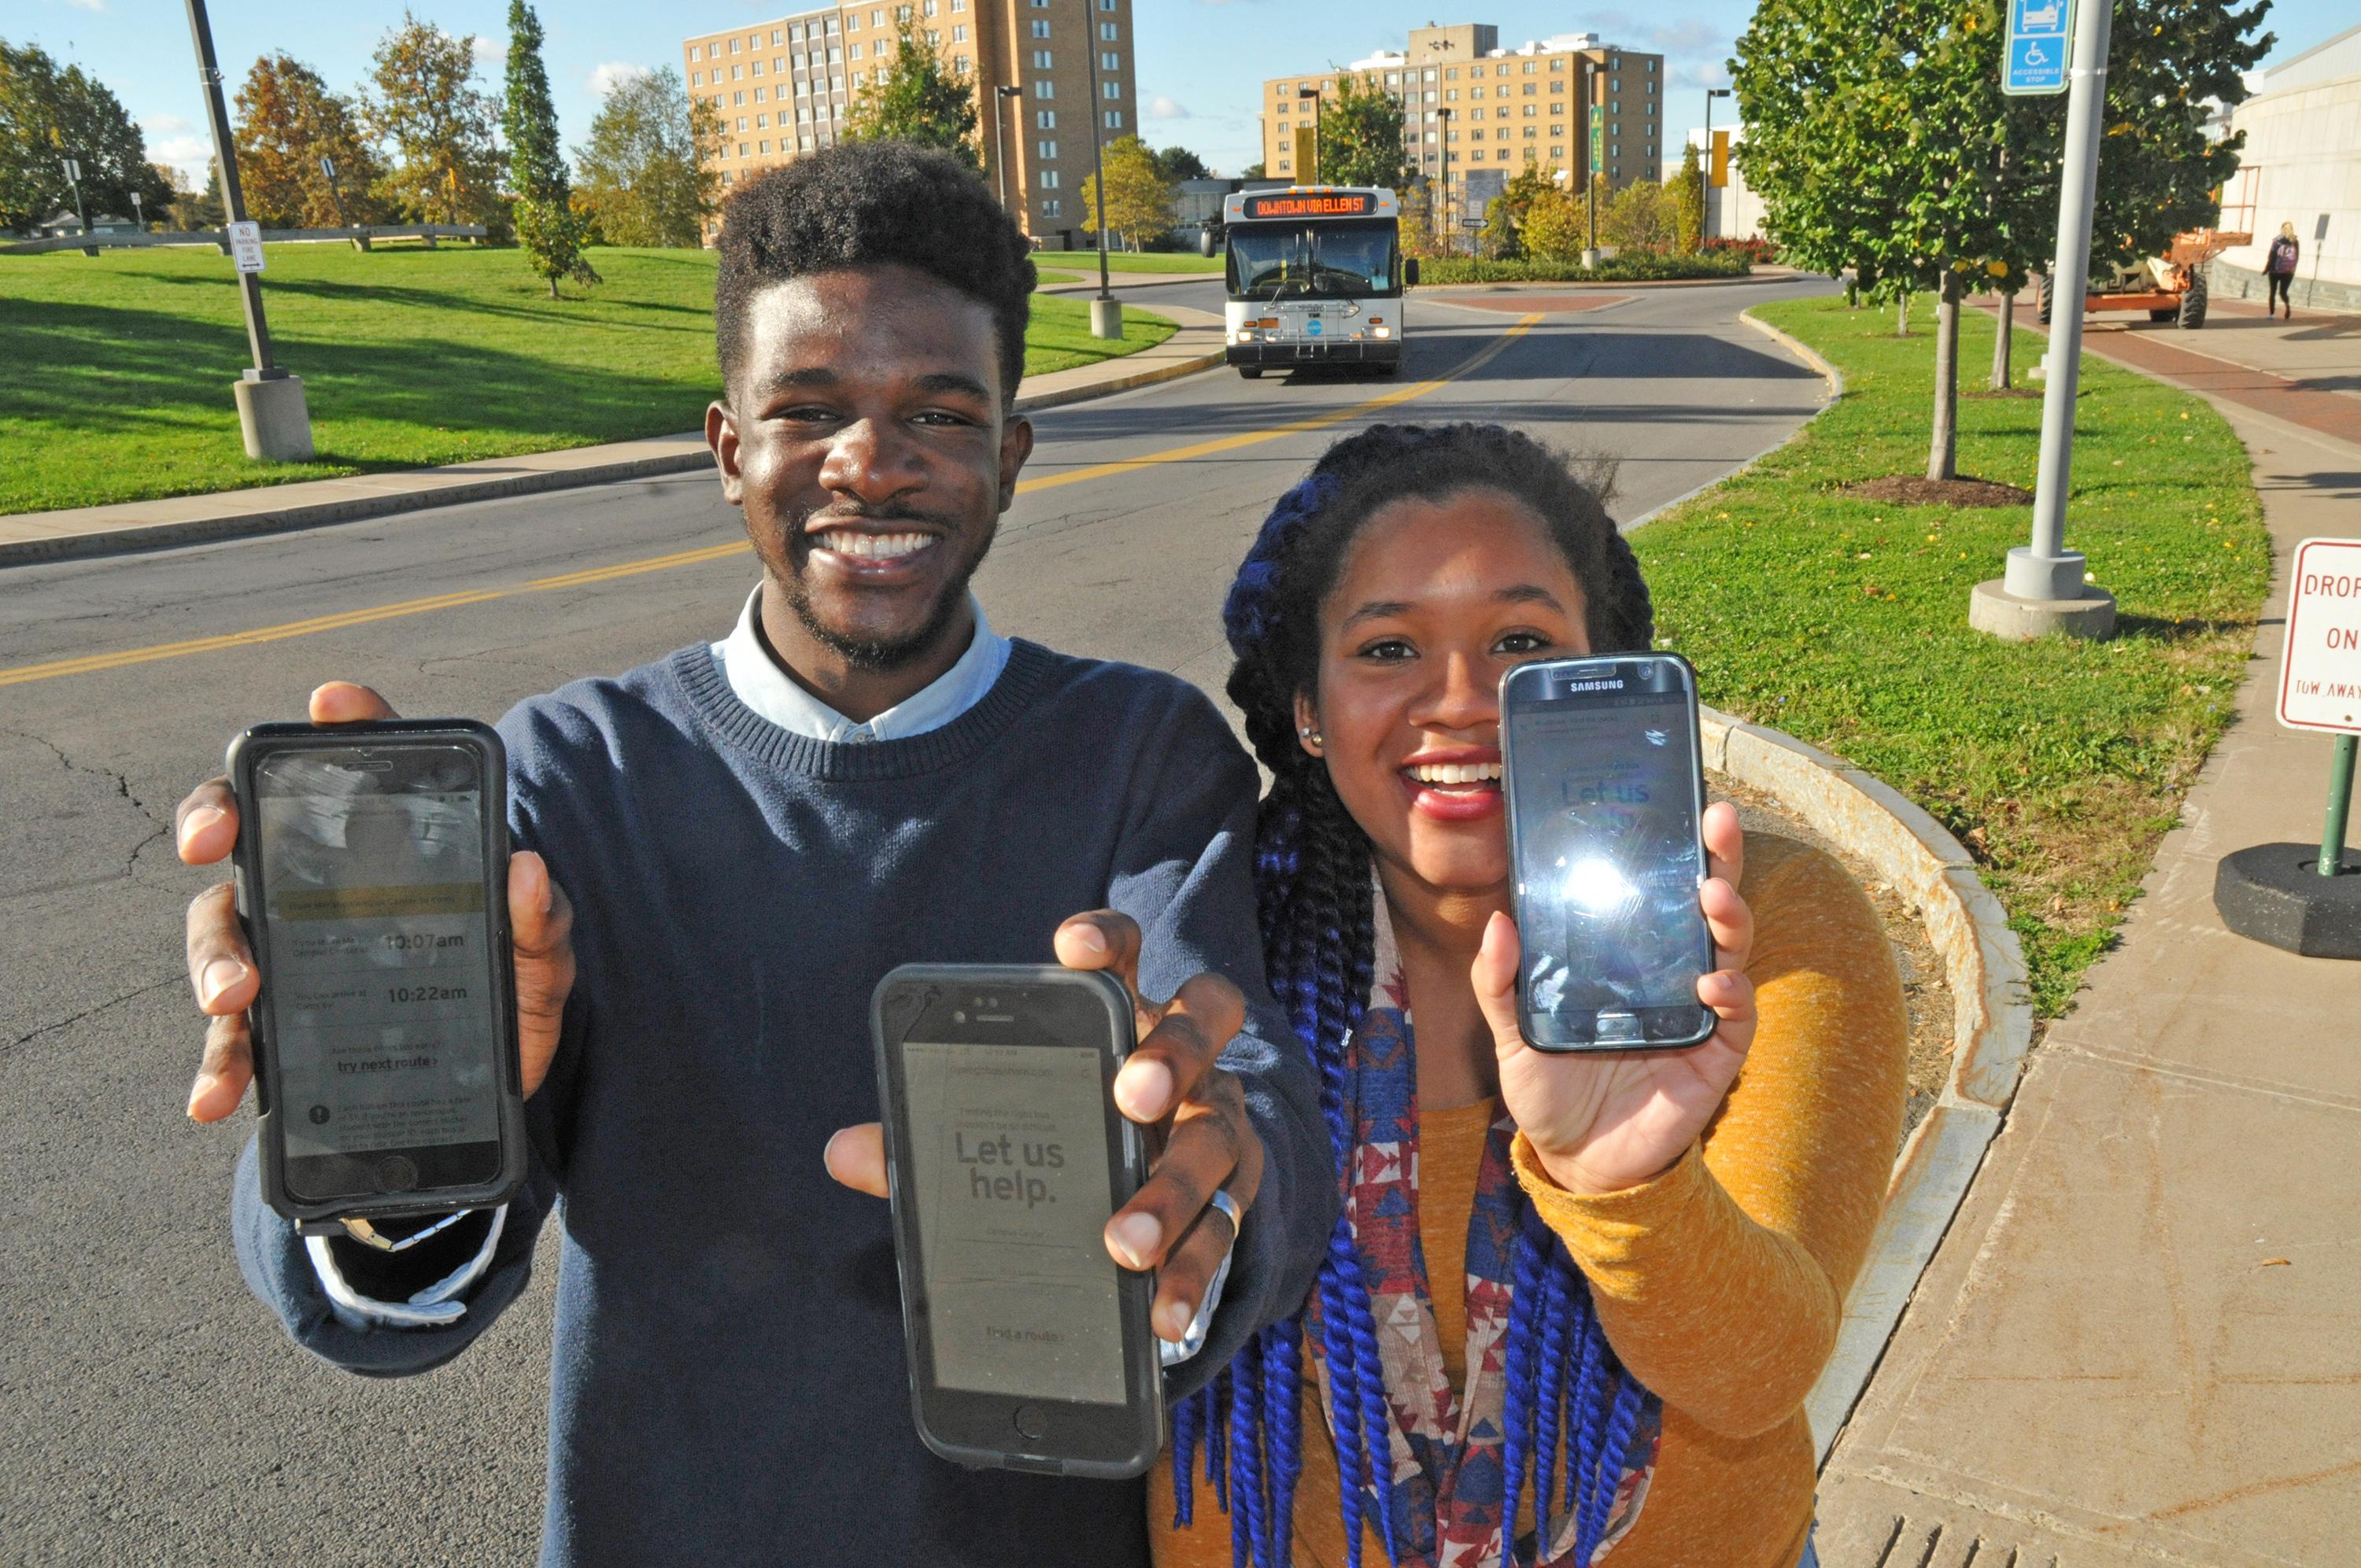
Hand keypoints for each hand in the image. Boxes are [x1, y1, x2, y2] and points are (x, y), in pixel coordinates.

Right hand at [178, 682, 575, 1122]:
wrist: (494, 1088)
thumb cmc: (514, 994)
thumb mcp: (543, 960)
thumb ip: (540, 918)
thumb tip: (527, 868)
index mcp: (392, 848)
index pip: (359, 766)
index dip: (345, 723)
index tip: (330, 701)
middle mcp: (323, 885)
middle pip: (248, 827)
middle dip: (214, 818)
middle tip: (212, 844)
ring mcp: (290, 951)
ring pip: (221, 928)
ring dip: (214, 955)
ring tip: (233, 996)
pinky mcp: (278, 1025)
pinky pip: (230, 1037)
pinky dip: (218, 1064)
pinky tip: (215, 1096)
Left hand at [824, 911, 1262, 1347]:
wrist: (1172, 1182)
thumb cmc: (1077, 1128)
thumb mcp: (1017, 1121)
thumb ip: (937, 1129)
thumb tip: (845, 1152)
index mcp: (1125, 1020)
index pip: (1123, 957)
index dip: (1105, 941)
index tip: (1071, 947)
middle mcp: (1186, 1060)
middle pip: (1200, 1029)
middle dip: (1171, 1056)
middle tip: (1131, 1096)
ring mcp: (1219, 1123)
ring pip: (1217, 1140)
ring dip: (1172, 1192)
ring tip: (1123, 1245)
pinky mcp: (1236, 1195)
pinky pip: (1225, 1232)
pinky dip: (1192, 1276)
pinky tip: (1161, 1315)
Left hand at [1473, 801, 1756, 1196]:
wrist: (1575, 1161)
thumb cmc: (1548, 1090)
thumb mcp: (1511, 1033)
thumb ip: (1499, 983)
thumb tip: (1497, 923)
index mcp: (1626, 956)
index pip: (1654, 891)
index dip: (1670, 849)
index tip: (1675, 803)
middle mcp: (1668, 973)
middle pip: (1704, 905)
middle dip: (1718, 859)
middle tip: (1717, 821)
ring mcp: (1696, 1011)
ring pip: (1729, 951)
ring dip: (1729, 918)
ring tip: (1713, 894)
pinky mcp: (1715, 1055)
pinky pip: (1737, 1017)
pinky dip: (1732, 996)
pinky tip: (1713, 984)